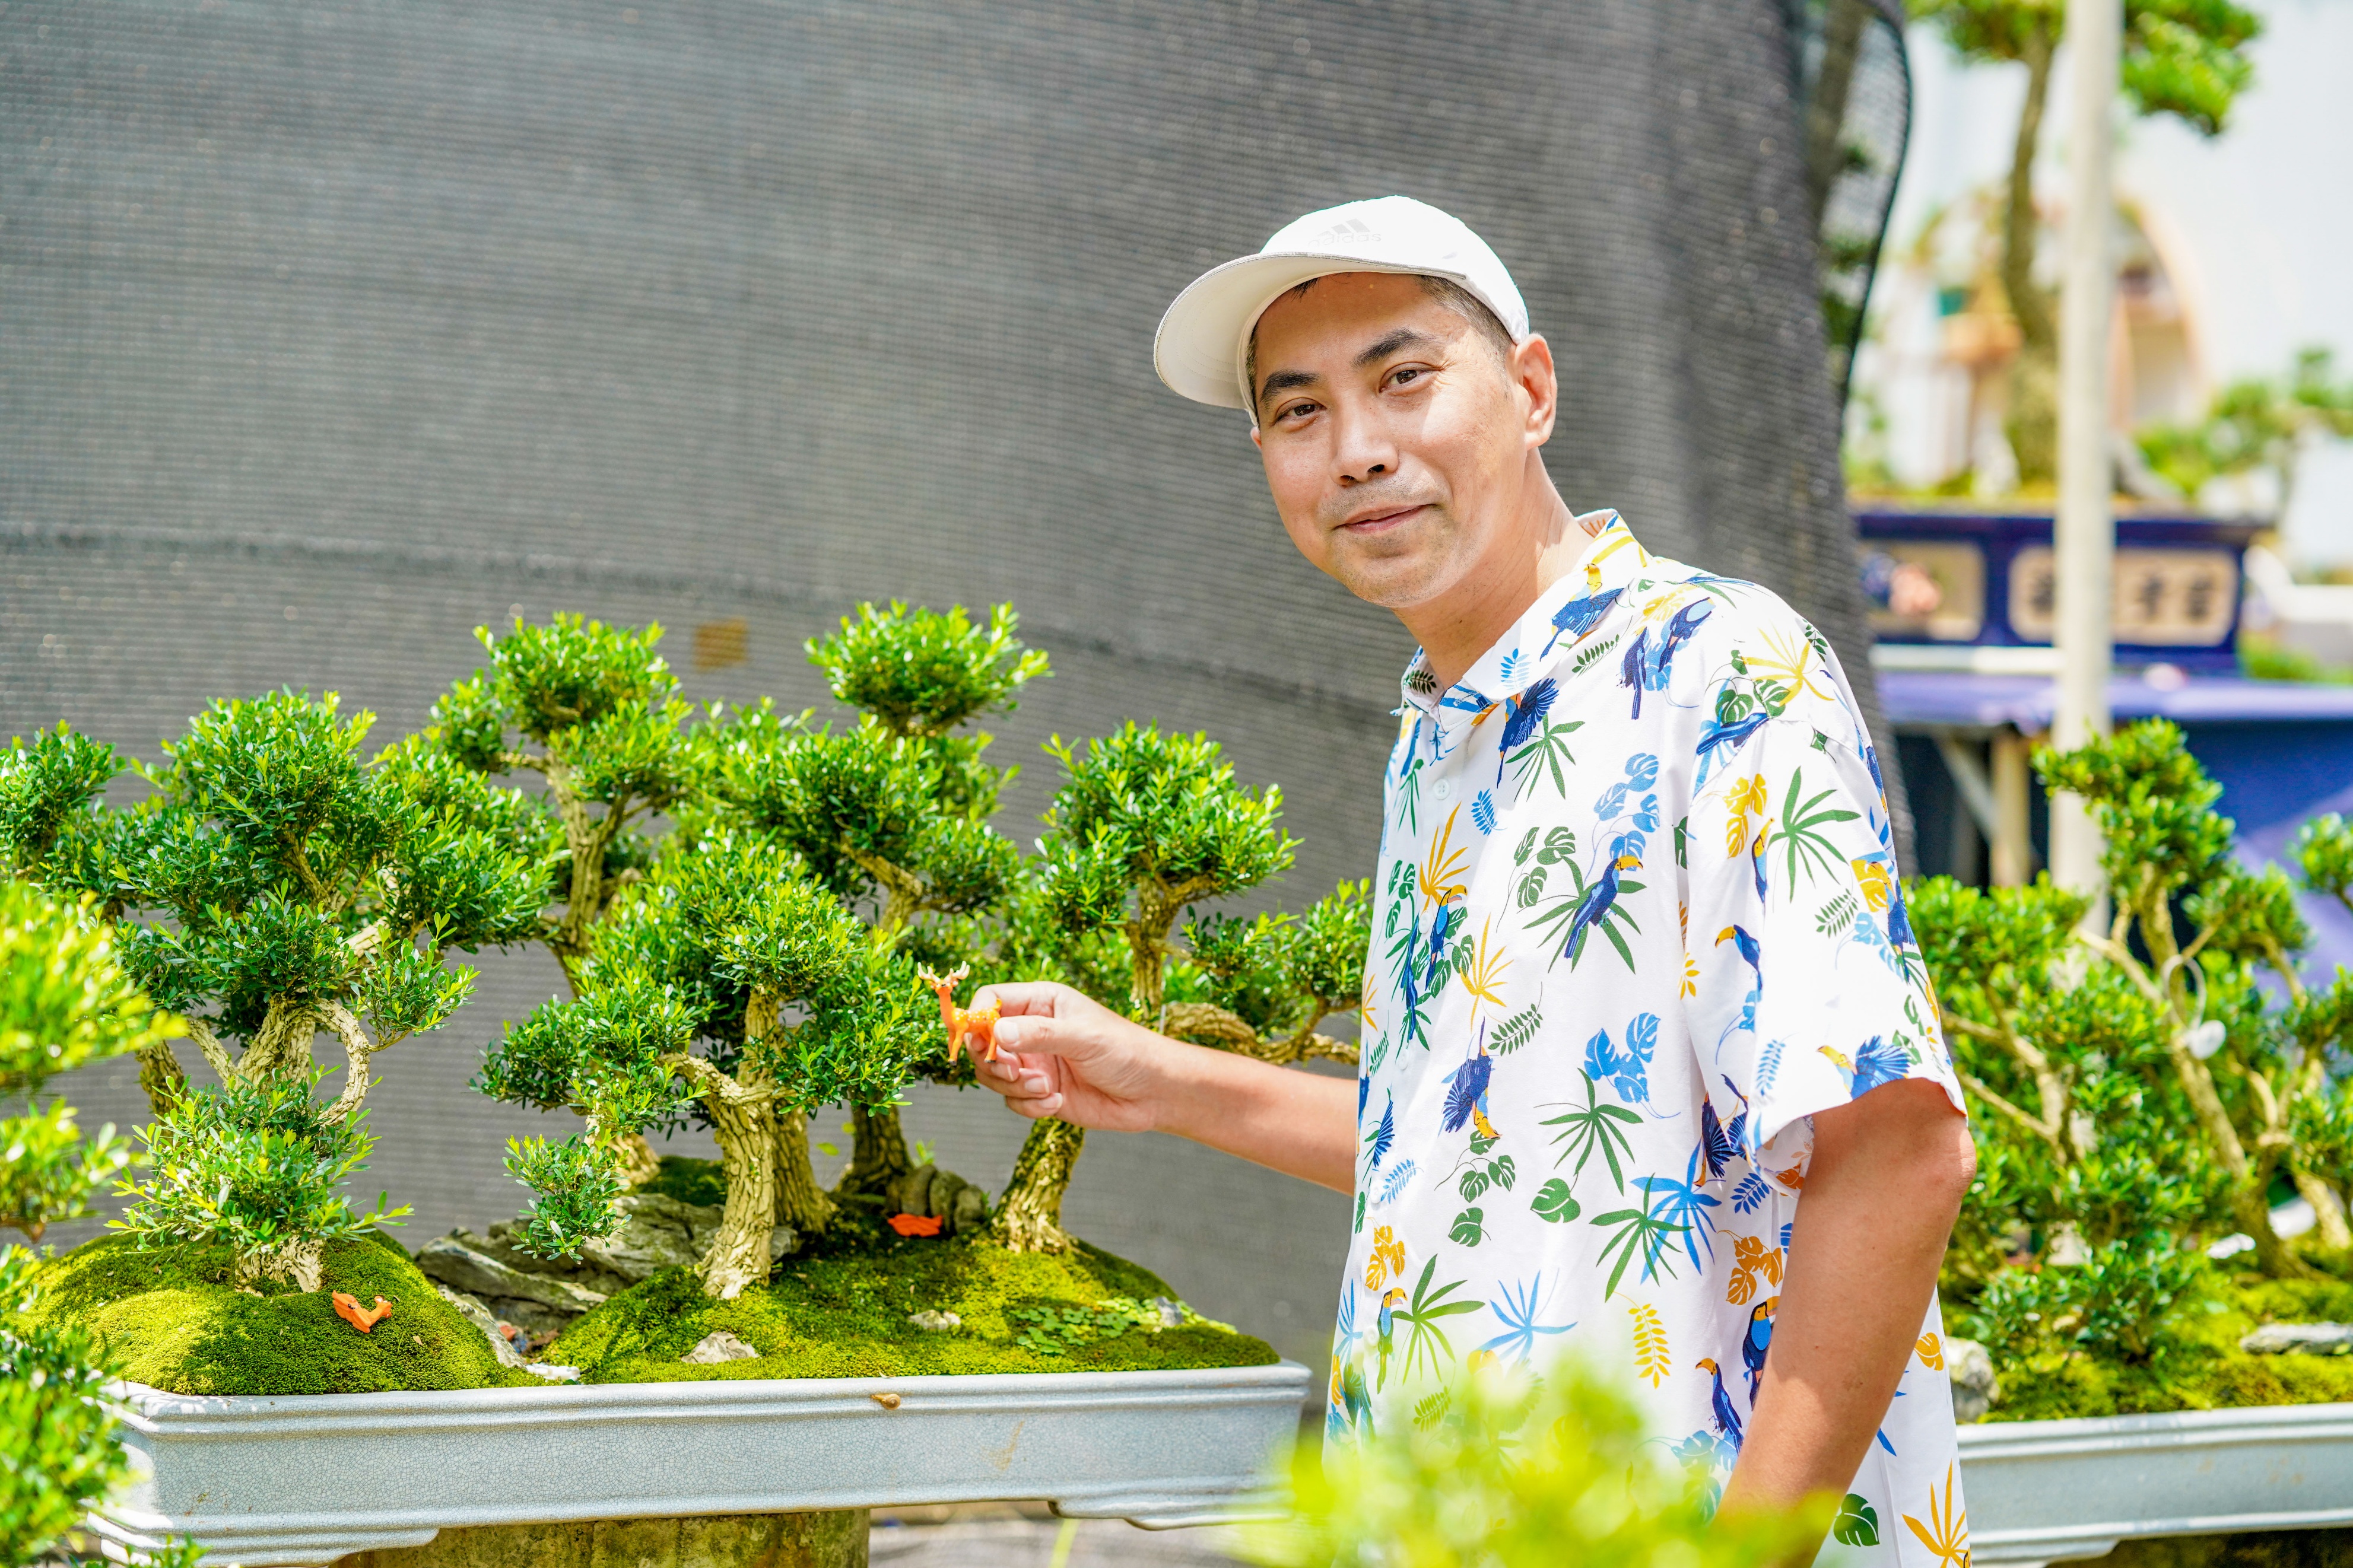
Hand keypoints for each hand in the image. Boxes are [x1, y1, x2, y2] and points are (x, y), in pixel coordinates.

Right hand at [970, 981, 1176, 1133]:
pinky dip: (1029, 1106)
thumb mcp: (1083, 1036)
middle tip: (1014, 1072)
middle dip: (992, 1061)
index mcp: (1040, 1002)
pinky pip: (1013, 1101)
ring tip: (1048, 1089)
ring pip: (993, 1076)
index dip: (977, 1019)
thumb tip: (996, 1033)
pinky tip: (1057, 1104)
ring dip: (1014, 1087)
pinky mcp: (1040, 1092)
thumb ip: (1039, 1034)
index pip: (990, 1000)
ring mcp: (1034, 1062)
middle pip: (981, 1042)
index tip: (981, 1042)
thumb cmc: (1126, 1051)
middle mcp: (1031, 1030)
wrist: (1154, 1092)